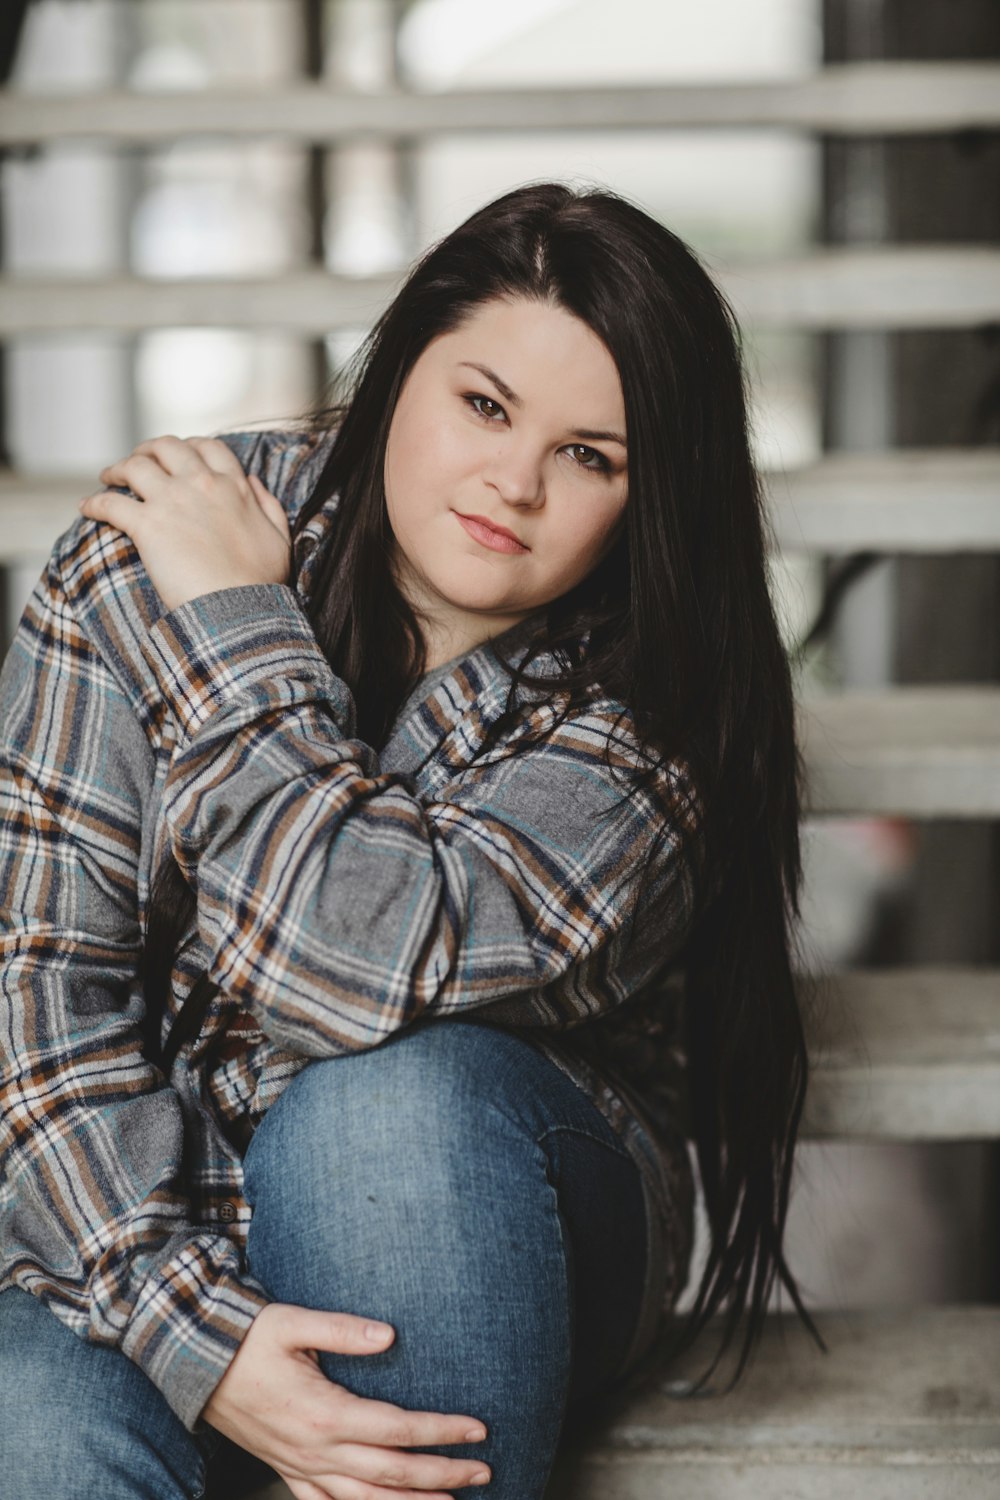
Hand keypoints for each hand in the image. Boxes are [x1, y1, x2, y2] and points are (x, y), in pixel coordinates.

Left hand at [78, 434, 292, 612]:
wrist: (240, 610)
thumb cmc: (262, 583)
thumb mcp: (279, 538)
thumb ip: (268, 505)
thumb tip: (253, 482)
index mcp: (234, 486)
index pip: (208, 448)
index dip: (189, 446)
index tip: (178, 456)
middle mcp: (201, 484)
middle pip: (166, 447)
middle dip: (149, 449)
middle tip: (138, 461)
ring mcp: (172, 501)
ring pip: (134, 466)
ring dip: (117, 468)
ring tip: (108, 477)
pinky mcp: (147, 526)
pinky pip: (110, 503)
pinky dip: (94, 503)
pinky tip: (86, 508)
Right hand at [201, 1302, 492, 1499]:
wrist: (195, 1363)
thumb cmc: (247, 1338)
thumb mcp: (293, 1322)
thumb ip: (343, 1330)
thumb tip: (390, 1334)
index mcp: (324, 1413)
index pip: (398, 1429)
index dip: (441, 1432)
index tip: (478, 1430)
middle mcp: (316, 1450)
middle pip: (391, 1473)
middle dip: (442, 1476)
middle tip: (484, 1471)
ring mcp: (300, 1467)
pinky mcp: (288, 1471)